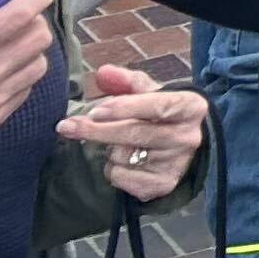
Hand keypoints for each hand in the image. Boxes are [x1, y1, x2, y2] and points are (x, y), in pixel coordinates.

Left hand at [57, 66, 206, 200]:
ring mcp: (176, 163)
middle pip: (134, 133)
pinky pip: (122, 177)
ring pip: (124, 157)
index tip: (94, 111)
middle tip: (67, 127)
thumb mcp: (154, 94)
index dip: (125, 107)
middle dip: (97, 130)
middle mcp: (188, 136)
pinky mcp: (163, 185)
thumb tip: (103, 72)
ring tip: (119, 144)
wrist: (189, 151)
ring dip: (110, 150)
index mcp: (191, 107)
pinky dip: (114, 170)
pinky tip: (125, 162)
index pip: (157, 105)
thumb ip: (128, 82)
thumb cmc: (165, 117)